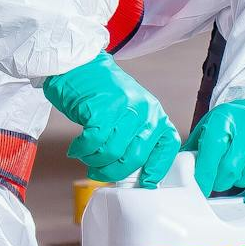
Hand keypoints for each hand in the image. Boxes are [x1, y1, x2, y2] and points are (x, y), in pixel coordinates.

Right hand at [43, 52, 180, 186]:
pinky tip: (76, 148)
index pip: (168, 145)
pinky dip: (82, 150)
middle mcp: (143, 110)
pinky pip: (93, 143)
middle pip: (135, 157)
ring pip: (112, 153)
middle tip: (98, 171)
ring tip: (85, 156)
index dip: (158, 167)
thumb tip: (132, 172)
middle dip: (114, 171)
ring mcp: (122, 109)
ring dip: (94, 161)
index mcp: (154, 112)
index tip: (145, 181)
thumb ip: (136, 135)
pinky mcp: (100, 109)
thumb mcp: (130, 110)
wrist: (79, 63)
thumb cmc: (101, 90)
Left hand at [187, 99, 244, 205]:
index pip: (213, 150)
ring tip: (238, 175)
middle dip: (221, 182)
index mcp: (225, 117)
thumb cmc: (231, 126)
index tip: (201, 188)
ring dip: (241, 184)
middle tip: (219, 181)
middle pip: (231, 167)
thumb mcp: (209, 129)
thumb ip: (194, 150)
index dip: (205, 174)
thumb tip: (176, 174)